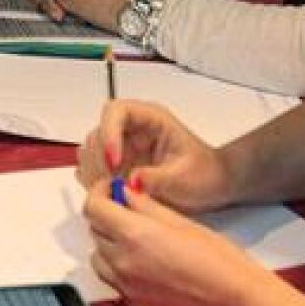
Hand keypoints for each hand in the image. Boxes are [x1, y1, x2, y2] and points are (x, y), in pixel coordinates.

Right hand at [78, 100, 235, 211]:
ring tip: (114, 192)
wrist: (213, 185)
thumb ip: (158, 178)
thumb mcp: (185, 178)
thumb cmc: (205, 174)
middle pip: (98, 132)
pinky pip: (94, 169)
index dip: (109, 133)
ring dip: (96, 172)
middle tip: (113, 185)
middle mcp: (132, 129)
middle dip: (101, 159)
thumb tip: (131, 181)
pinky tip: (112, 194)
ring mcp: (122, 146)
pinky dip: (96, 182)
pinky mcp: (118, 165)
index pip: (116, 111)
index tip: (115, 162)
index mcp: (150, 119)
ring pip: (91, 151)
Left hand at [83, 177, 263, 305]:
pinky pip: (117, 285)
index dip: (99, 192)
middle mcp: (124, 264)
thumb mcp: (183, 222)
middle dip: (108, 218)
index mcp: (135, 236)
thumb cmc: (221, 265)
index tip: (109, 189)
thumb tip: (127, 195)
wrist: (237, 303)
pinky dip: (125, 273)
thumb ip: (147, 206)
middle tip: (128, 213)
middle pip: (95, 233)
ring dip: (112, 247)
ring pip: (101, 260)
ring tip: (140, 244)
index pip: (93, 207)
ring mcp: (127, 290)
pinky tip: (150, 269)